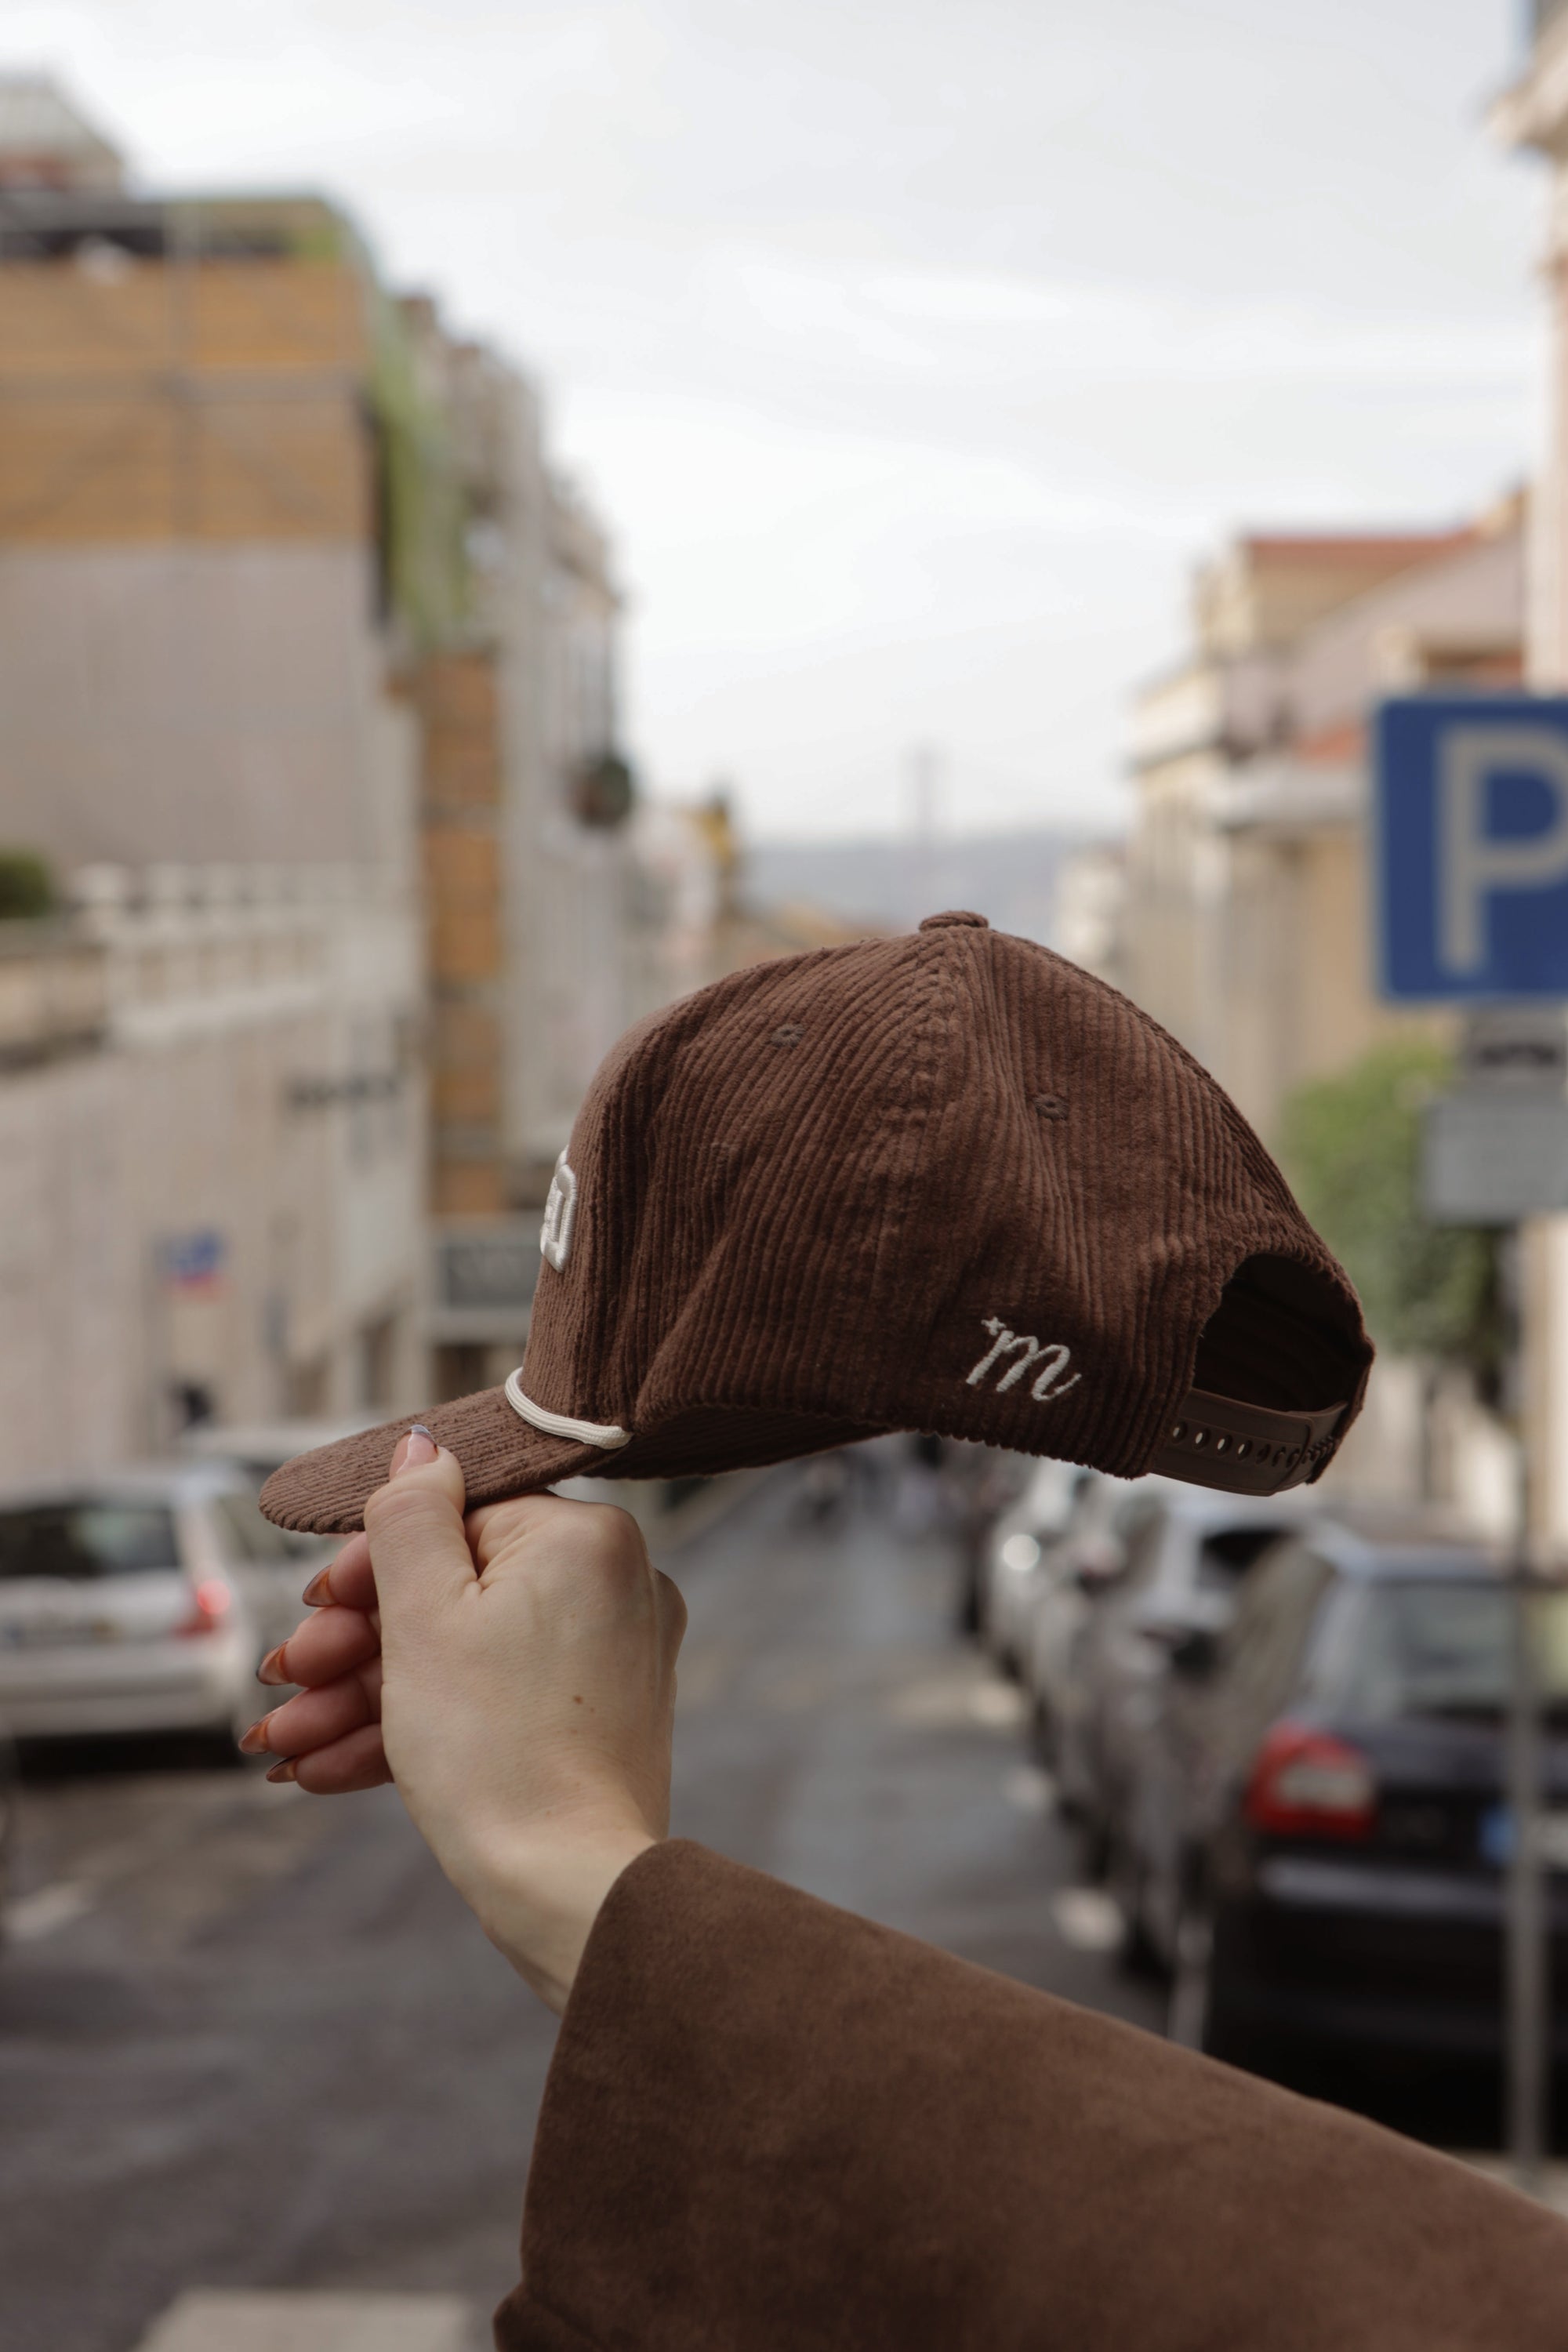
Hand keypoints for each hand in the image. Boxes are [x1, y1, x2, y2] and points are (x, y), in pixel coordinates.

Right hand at [240, 1432, 686, 2010]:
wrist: (567, 1894)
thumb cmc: (495, 1754)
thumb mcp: (424, 1620)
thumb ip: (410, 1519)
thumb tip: (420, 1446)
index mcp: (586, 1538)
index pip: (459, 1514)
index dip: (373, 1563)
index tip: (315, 1608)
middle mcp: (615, 1584)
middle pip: (456, 1589)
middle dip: (354, 1644)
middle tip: (284, 1681)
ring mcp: (611, 1655)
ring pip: (465, 1652)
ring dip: (367, 1694)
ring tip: (285, 1743)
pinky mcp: (597, 1716)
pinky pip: (497, 1697)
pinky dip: (420, 1726)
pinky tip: (331, 1767)